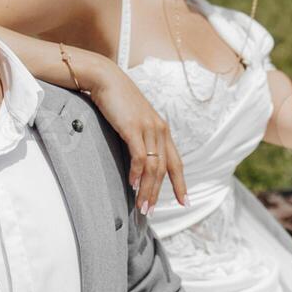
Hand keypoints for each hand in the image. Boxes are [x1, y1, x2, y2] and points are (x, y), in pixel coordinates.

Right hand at [88, 60, 186, 214]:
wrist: (106, 79)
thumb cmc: (117, 101)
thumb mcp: (134, 122)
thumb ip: (140, 139)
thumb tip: (138, 162)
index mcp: (162, 130)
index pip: (176, 162)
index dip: (181, 184)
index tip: (185, 202)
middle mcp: (160, 130)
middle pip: (165, 169)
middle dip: (159, 193)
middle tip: (150, 212)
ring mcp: (148, 128)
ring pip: (154, 167)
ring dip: (148, 189)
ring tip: (141, 206)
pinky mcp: (133, 128)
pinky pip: (139, 156)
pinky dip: (137, 173)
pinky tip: (133, 185)